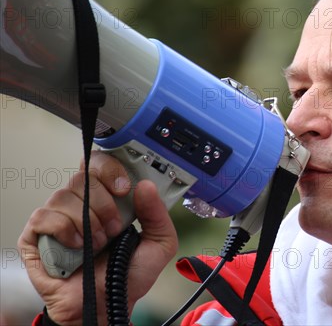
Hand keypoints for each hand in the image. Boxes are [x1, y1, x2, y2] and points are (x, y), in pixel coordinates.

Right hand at [17, 151, 177, 324]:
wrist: (107, 305)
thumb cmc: (127, 276)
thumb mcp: (159, 244)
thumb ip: (158, 215)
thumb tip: (145, 185)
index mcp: (106, 199)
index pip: (100, 164)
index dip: (111, 170)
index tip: (124, 189)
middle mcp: (80, 203)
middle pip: (83, 177)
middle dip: (104, 204)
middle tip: (114, 228)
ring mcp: (57, 218)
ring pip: (65, 195)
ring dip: (87, 222)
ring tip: (97, 243)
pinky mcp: (36, 236)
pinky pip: (44, 216)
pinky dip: (64, 230)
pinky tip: (76, 247)